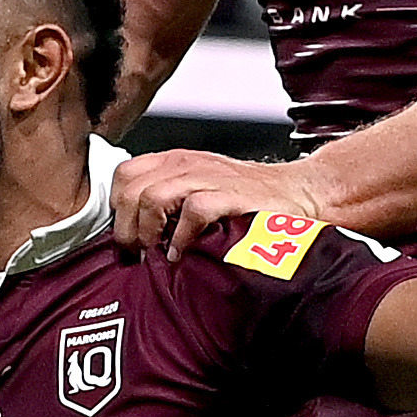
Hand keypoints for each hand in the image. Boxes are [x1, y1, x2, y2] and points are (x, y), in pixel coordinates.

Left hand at [118, 149, 326, 257]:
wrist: (299, 193)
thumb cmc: (247, 200)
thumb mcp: (199, 189)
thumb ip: (166, 203)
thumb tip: (130, 237)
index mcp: (174, 162)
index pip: (123, 175)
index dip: (117, 210)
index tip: (127, 238)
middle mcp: (186, 165)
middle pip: (130, 190)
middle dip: (126, 228)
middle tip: (138, 253)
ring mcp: (208, 178)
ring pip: (152, 198)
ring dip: (148, 232)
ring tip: (158, 254)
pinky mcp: (230, 197)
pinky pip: (191, 212)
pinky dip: (181, 238)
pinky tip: (184, 254)